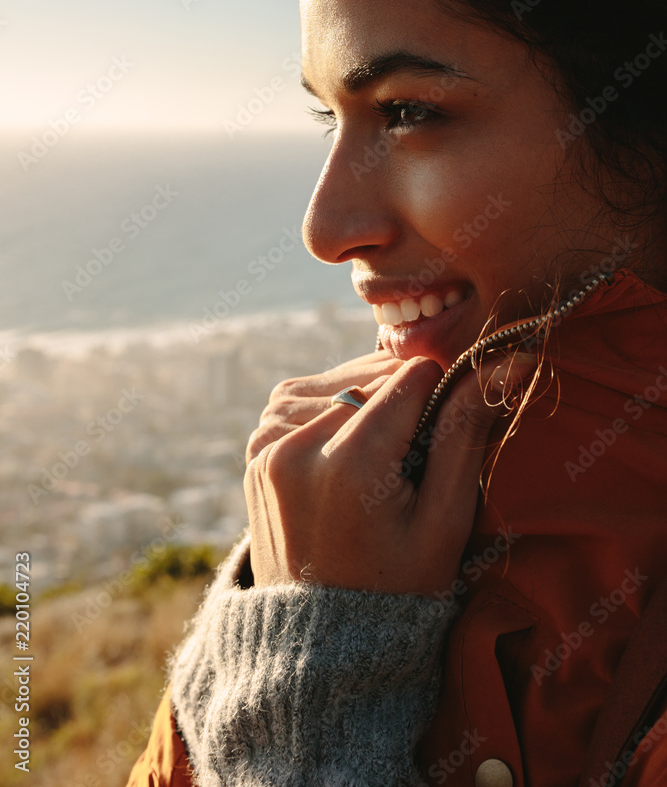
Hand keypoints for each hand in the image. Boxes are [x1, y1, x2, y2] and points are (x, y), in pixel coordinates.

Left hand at [244, 351, 535, 596]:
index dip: (442, 393)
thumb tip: (509, 361)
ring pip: (336, 380)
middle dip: (403, 397)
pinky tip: (348, 448)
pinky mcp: (255, 451)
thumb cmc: (398, 587)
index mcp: (349, 462)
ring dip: (366, 399)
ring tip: (383, 453)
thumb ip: (466, 433)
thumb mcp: (445, 520)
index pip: (411, 375)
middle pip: (371, 373)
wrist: (321, 642)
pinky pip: (300, 400)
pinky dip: (330, 409)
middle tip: (416, 453)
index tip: (448, 428)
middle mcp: (297, 445)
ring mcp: (267, 447)